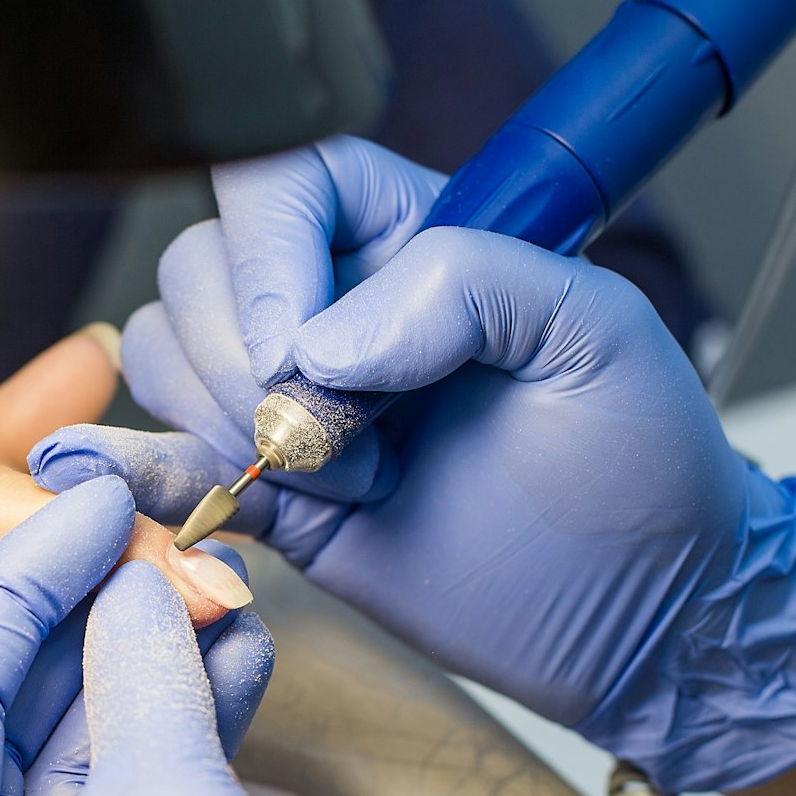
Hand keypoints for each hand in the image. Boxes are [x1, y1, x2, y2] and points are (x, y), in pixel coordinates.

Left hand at [0, 477, 489, 795]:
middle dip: (89, 617)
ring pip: (84, 757)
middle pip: (8, 718)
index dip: (15, 576)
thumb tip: (132, 598)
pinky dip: (181, 732)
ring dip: (148, 666)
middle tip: (146, 533)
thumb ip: (140, 682)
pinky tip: (231, 661)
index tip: (81, 506)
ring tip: (207, 584)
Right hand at [31, 138, 795, 792]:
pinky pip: (165, 459)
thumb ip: (475, 284)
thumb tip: (324, 339)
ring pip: (166, 355)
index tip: (303, 354)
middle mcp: (338, 305)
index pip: (279, 180)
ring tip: (349, 483)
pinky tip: (190, 498)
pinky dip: (149, 473)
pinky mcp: (276, 495)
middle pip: (199, 271)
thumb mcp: (601, 336)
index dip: (263, 258)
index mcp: (415, 233)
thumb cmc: (646, 468)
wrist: (642, 615)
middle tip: (357, 440)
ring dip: (229, 426)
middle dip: (251, 365)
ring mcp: (298, 402)